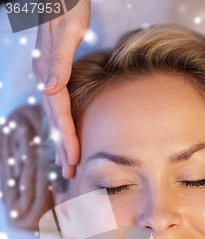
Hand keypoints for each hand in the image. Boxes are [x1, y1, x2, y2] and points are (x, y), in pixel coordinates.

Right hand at [32, 0, 90, 178]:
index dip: (67, 136)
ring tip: (68, 161)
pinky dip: (63, 123)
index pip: (59, 111)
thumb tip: (49, 89)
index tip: (74, 158)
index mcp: (48, 70)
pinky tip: (66, 132)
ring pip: (56, 114)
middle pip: (56, 118)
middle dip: (63, 146)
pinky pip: (59, 105)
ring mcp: (49, 74)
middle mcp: (46, 75)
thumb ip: (58, 60)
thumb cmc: (67, 5)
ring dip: (62, 139)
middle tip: (69, 173)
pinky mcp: (55, 71)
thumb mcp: (67, 29)